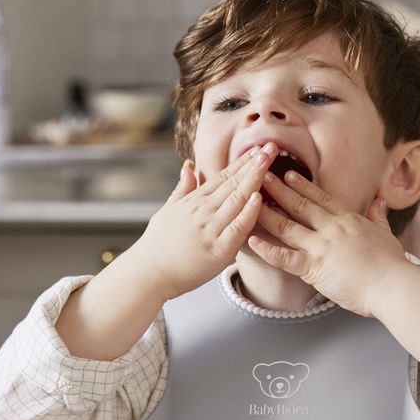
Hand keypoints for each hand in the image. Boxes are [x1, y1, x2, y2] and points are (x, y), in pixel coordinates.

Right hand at [141, 144, 276, 300]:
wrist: (147, 273)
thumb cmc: (158, 246)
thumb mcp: (168, 210)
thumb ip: (182, 189)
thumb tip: (188, 166)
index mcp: (194, 201)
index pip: (223, 176)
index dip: (243, 162)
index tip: (259, 148)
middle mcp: (203, 211)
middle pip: (233, 183)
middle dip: (254, 164)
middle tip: (272, 146)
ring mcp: (210, 229)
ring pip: (236, 200)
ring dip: (254, 180)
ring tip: (269, 162)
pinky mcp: (217, 250)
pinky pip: (236, 228)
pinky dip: (248, 213)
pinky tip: (258, 198)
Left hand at [248, 170, 407, 316]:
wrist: (393, 285)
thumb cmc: (392, 265)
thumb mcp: (387, 235)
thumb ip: (379, 218)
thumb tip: (379, 203)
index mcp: (348, 220)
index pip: (321, 198)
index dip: (302, 185)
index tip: (288, 174)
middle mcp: (332, 229)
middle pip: (300, 205)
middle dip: (278, 190)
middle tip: (261, 176)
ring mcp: (321, 247)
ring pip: (287, 226)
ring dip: (266, 212)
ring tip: (250, 199)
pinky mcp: (314, 268)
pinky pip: (284, 257)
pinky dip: (266, 249)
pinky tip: (251, 239)